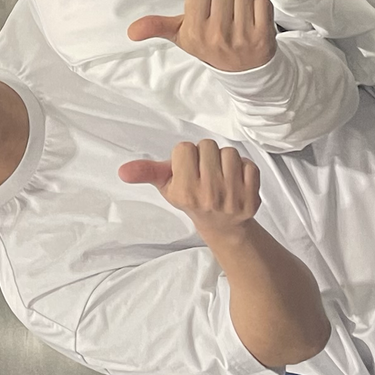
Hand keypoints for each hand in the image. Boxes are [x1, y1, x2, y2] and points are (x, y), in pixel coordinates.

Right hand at [118, 137, 264, 234]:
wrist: (223, 227)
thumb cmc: (192, 200)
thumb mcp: (167, 187)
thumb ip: (146, 173)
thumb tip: (122, 171)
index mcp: (185, 192)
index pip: (184, 148)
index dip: (186, 156)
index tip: (188, 171)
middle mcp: (208, 195)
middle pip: (208, 146)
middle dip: (206, 156)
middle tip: (205, 174)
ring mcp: (232, 197)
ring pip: (229, 153)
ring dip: (225, 161)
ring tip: (221, 177)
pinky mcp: (252, 198)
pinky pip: (250, 165)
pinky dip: (245, 170)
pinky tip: (237, 182)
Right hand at [130, 0, 278, 73]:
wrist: (246, 73)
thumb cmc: (211, 47)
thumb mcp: (183, 38)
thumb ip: (157, 28)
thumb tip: (131, 31)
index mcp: (194, 32)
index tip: (206, 11)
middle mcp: (216, 35)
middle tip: (224, 14)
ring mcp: (242, 36)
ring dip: (242, 0)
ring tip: (239, 17)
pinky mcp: (264, 36)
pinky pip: (262, 1)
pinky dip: (260, 7)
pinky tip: (254, 21)